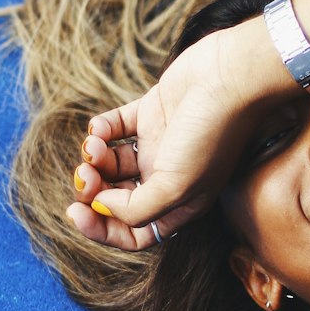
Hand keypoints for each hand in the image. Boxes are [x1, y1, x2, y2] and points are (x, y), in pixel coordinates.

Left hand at [68, 16, 288, 250]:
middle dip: (93, 191)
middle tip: (84, 174)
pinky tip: (100, 128)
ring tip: (93, 146)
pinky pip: (115, 127)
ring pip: (113, 163)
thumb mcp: (175, 187)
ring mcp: (160, 145)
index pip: (136, 233)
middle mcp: (169, 178)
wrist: (229, 77)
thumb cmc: (210, 135)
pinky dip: (101, 129)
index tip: (79, 213)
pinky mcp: (153, 113)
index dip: (103, 229)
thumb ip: (136, 209)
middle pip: (118, 198)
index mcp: (180, 203)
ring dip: (94, 158)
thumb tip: (102, 206)